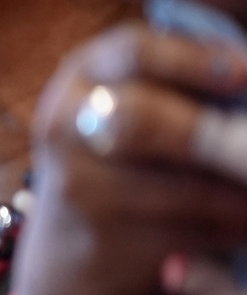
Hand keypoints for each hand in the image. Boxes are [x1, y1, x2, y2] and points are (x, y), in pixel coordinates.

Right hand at [19, 23, 246, 294]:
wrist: (71, 242)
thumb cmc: (130, 153)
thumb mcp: (135, 98)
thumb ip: (183, 79)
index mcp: (84, 74)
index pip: (133, 52)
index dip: (195, 60)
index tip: (246, 74)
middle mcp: (66, 124)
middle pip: (142, 120)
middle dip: (217, 136)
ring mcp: (77, 186)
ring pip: (180, 189)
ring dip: (239, 192)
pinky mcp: (102, 240)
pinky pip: (186, 233)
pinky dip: (231, 228)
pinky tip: (244, 222)